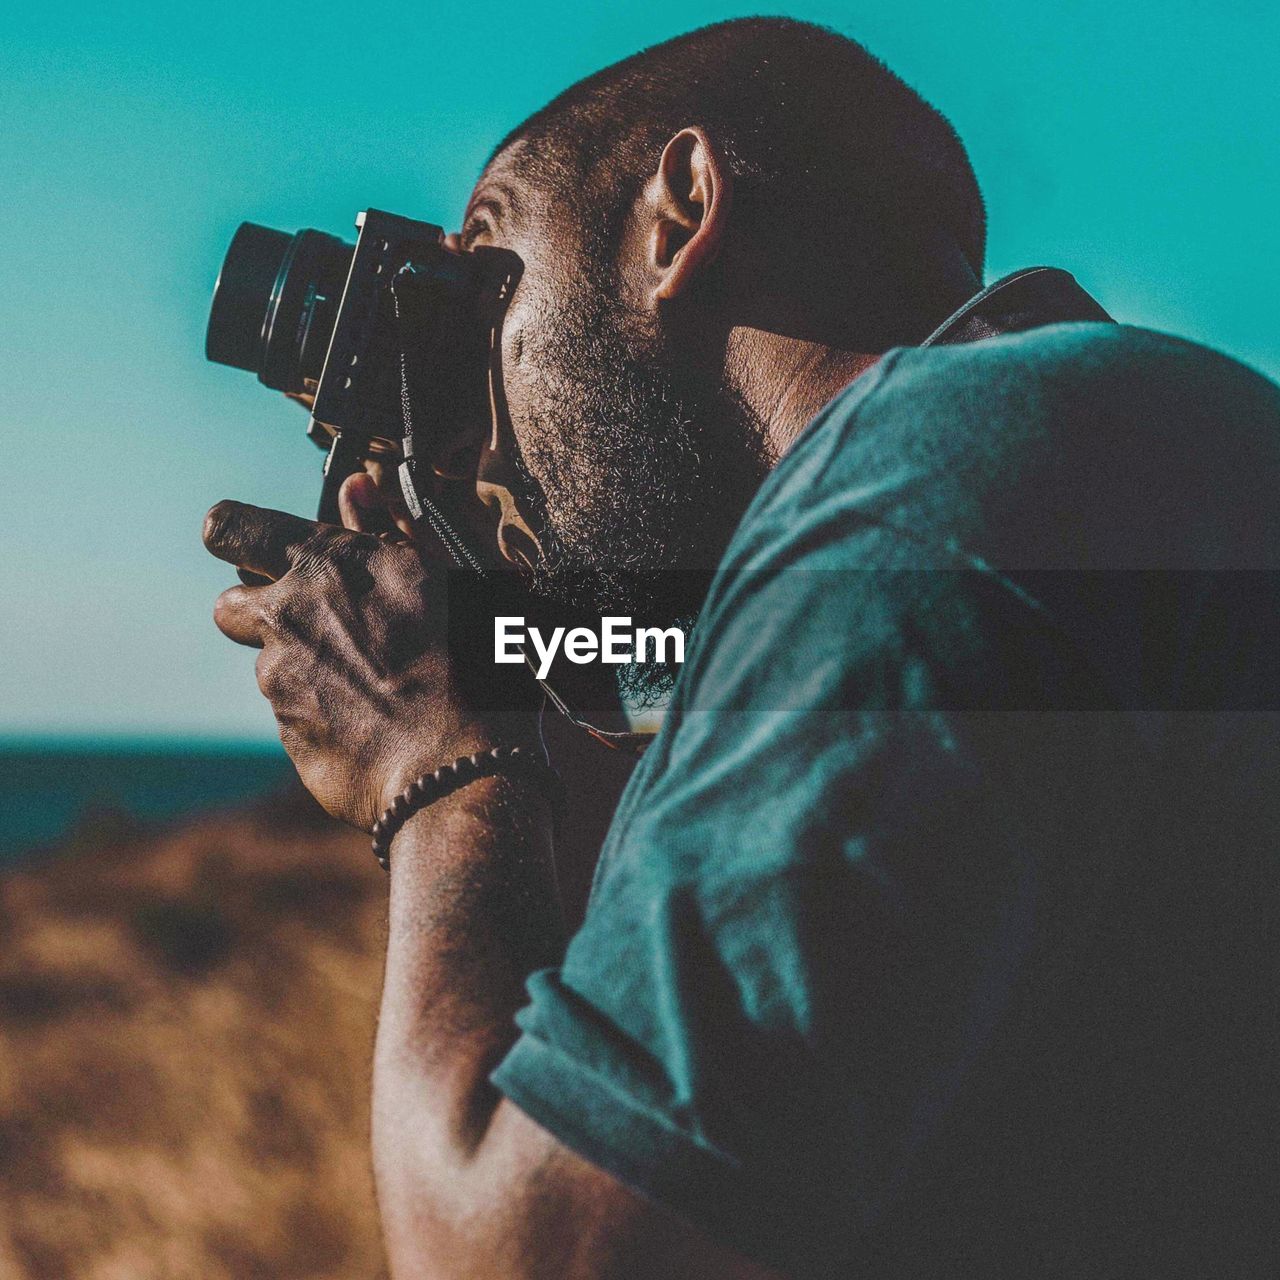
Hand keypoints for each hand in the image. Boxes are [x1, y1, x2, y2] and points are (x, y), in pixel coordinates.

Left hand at [203, 499, 542, 830]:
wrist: (461, 765)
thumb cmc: (473, 663)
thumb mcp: (445, 576)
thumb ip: (390, 527)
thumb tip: (356, 485)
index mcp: (332, 562)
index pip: (234, 529)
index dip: (235, 536)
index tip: (245, 547)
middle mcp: (292, 613)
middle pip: (230, 602)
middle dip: (256, 612)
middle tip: (307, 627)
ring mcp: (281, 677)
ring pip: (269, 665)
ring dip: (304, 671)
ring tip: (371, 688)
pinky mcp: (285, 731)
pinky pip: (292, 716)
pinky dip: (322, 717)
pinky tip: (373, 726)